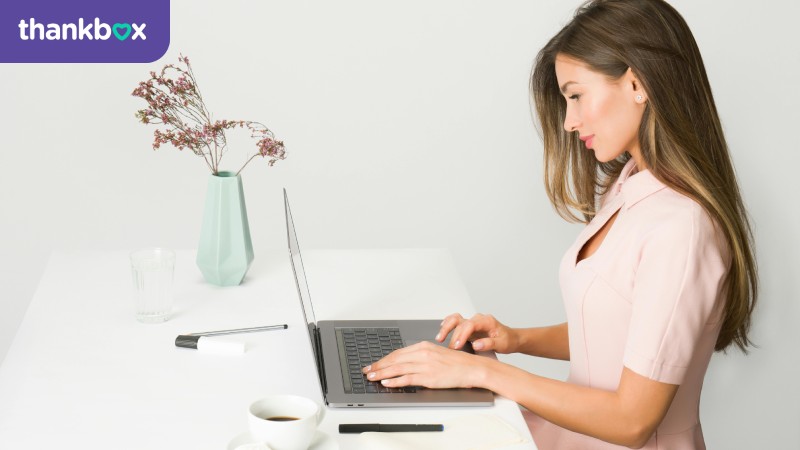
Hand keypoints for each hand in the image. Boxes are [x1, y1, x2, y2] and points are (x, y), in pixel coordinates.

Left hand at [362, 341, 489, 388]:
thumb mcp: (436, 354)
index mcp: (424, 346)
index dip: (383, 359)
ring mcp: (425, 365)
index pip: (398, 353)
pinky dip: (395, 381)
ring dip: (382, 373)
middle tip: (367, 371)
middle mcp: (423, 354)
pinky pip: (408, 379)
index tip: (374, 364)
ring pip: (398, 369)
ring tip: (372, 377)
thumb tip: (405, 363)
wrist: (472, 368)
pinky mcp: (429, 377)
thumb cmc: (456, 363)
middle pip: (395, 360)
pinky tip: (387, 382)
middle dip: (378, 366)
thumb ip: (421, 356)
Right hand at [436, 313, 518, 353]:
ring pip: (455, 319)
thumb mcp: (502, 344)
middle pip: (461, 322)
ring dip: (446, 327)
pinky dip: (447, 324)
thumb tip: (476, 344)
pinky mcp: (468, 327)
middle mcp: (478, 319)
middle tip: (450, 349)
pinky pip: (455, 322)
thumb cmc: (507, 340)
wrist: (511, 338)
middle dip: (453, 335)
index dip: (462, 334)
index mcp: (487, 321)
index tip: (457, 346)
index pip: (470, 324)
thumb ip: (489, 343)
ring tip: (439, 338)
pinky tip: (442, 330)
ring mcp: (472, 322)